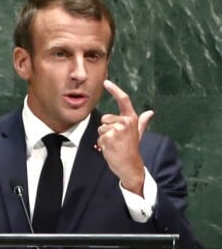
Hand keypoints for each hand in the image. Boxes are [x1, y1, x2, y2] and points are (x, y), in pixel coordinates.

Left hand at [97, 80, 153, 195]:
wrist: (130, 166)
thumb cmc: (132, 149)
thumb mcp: (138, 133)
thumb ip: (142, 122)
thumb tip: (150, 112)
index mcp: (132, 118)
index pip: (123, 100)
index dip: (114, 89)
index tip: (106, 82)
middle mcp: (125, 122)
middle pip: (105, 118)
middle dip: (107, 128)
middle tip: (116, 139)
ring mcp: (117, 130)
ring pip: (101, 128)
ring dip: (104, 137)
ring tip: (114, 144)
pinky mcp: (109, 138)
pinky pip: (99, 137)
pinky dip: (102, 144)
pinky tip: (110, 149)